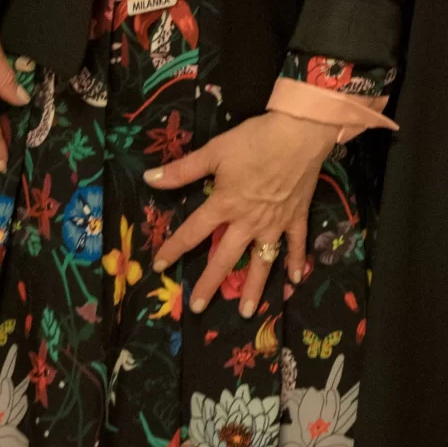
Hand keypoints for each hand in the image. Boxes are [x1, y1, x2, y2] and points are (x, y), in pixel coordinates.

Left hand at [147, 112, 339, 317]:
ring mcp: (274, 224)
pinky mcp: (296, 218)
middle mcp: (247, 222)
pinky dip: (297, 262)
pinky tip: (295, 280)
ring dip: (254, 288)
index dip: (173, 250)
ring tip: (246, 312)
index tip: (159, 267)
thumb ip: (182, 170)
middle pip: (224, 258)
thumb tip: (148, 178)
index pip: (192, 232)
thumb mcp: (214, 151)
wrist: (298, 134)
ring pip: (261, 262)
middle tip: (197, 308)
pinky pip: (296, 245)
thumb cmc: (254, 140)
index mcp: (224, 205)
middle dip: (209, 283)